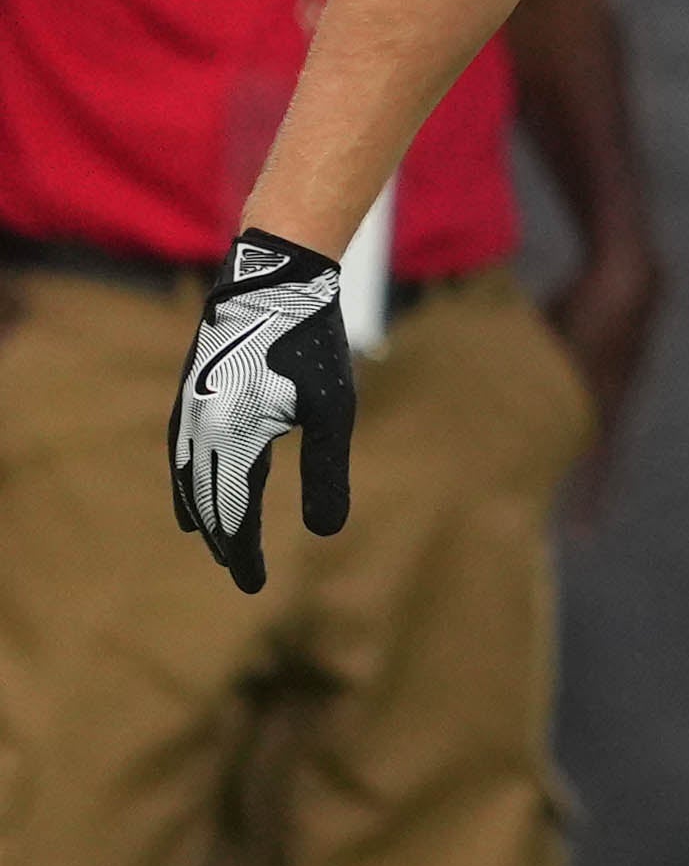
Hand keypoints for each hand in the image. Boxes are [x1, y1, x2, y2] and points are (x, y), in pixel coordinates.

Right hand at [170, 226, 356, 591]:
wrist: (274, 280)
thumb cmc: (311, 344)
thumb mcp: (332, 411)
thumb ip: (326, 473)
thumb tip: (325, 533)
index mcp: (231, 441)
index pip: (233, 516)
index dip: (243, 554)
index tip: (255, 585)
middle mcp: (199, 432)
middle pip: (207, 504)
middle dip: (225, 541)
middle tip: (243, 572)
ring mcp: (189, 411)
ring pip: (188, 480)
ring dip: (204, 515)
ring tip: (218, 544)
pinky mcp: (190, 392)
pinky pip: (179, 452)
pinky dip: (185, 481)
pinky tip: (191, 491)